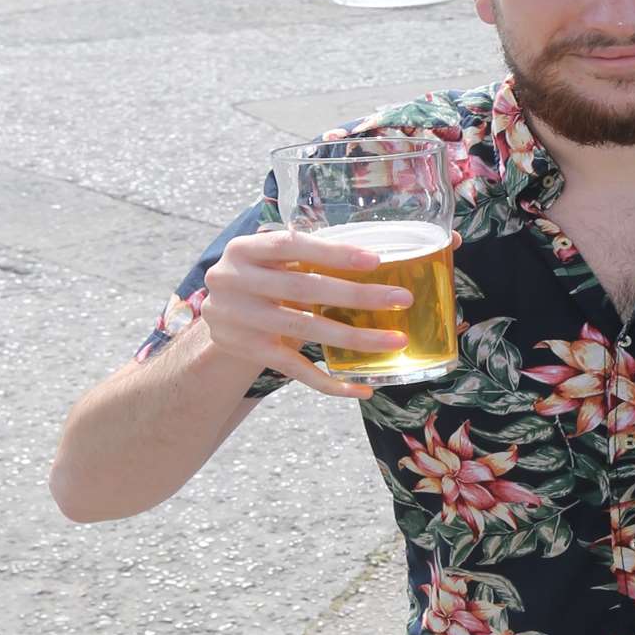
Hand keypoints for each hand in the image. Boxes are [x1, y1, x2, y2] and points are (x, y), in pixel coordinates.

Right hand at [199, 228, 429, 398]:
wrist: (220, 317)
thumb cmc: (269, 277)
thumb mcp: (279, 259)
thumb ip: (321, 251)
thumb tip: (414, 246)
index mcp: (245, 248)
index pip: (291, 246)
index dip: (333, 253)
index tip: (376, 260)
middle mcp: (234, 281)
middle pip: (303, 289)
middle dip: (357, 296)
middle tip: (403, 298)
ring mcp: (237, 319)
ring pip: (304, 330)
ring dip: (355, 338)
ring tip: (396, 341)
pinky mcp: (248, 351)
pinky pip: (295, 370)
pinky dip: (329, 382)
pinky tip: (362, 388)